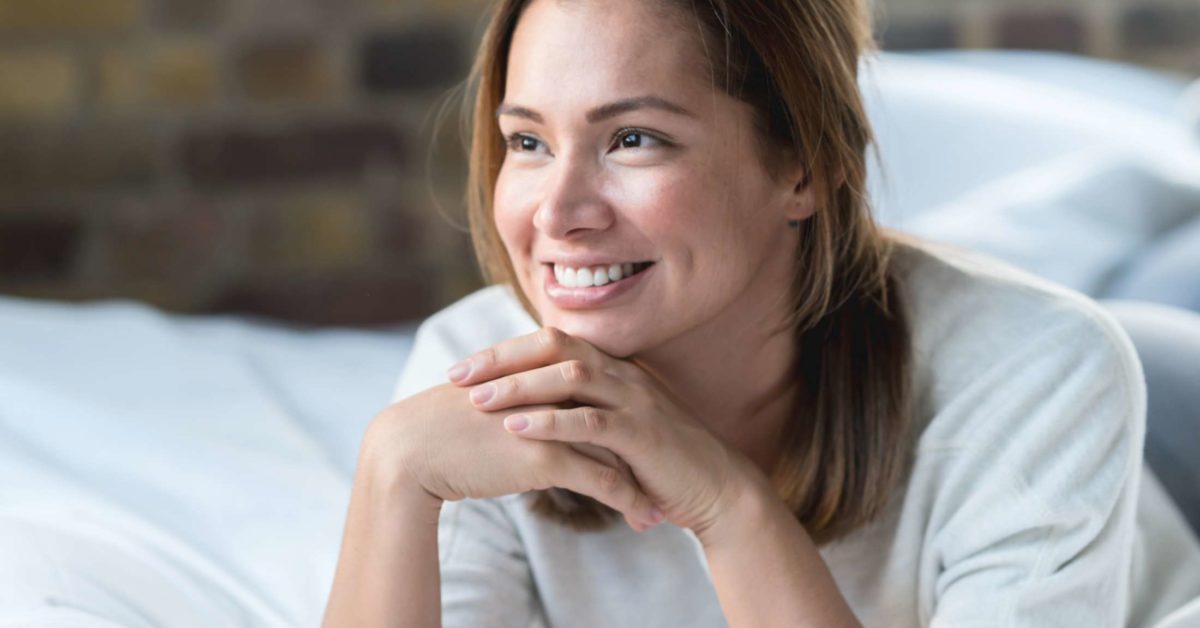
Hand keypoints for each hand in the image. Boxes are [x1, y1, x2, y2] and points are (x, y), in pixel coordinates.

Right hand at [362, 382, 663, 528]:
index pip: (599, 389)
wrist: (409, 449)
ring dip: (644, 478)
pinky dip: (627, 498)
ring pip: (616, 449)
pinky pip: (600, 478)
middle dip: (645, 448)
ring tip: (664, 503)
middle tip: (668, 472)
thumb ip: (524, 400)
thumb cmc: (445, 429)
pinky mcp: (542, 454)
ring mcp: (550, 419)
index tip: (646, 444)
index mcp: (540, 370)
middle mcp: (550, 389)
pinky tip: (642, 514)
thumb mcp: (492, 403)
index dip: (624, 417)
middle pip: (615, 413)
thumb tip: (543, 415)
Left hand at [445, 327, 756, 536]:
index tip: (463, 367)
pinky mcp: (643, 434)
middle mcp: (623, 375)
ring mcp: (635, 401)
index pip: (552, 343)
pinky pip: (591, 421)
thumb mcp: (616, 429)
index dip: (505, 351)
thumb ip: (581, 413)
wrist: (718, 490)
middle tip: (457, 375)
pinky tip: (516, 429)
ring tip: (478, 399)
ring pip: (569, 378)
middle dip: (502, 359)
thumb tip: (528, 413)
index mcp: (614, 369)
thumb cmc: (661, 462)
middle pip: (555, 347)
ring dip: (520, 386)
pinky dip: (551, 422)